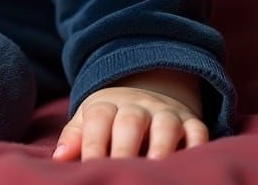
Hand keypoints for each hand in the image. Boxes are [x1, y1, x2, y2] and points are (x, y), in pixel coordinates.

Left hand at [52, 70, 207, 160]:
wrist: (148, 86)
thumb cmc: (112, 116)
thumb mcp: (89, 119)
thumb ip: (75, 136)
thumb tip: (59, 158)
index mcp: (109, 103)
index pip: (99, 118)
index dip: (93, 143)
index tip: (90, 167)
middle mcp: (138, 105)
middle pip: (131, 120)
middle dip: (126, 148)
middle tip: (122, 171)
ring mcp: (167, 112)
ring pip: (166, 124)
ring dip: (162, 147)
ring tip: (156, 169)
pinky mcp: (192, 121)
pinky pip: (198, 130)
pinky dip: (197, 146)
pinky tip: (191, 164)